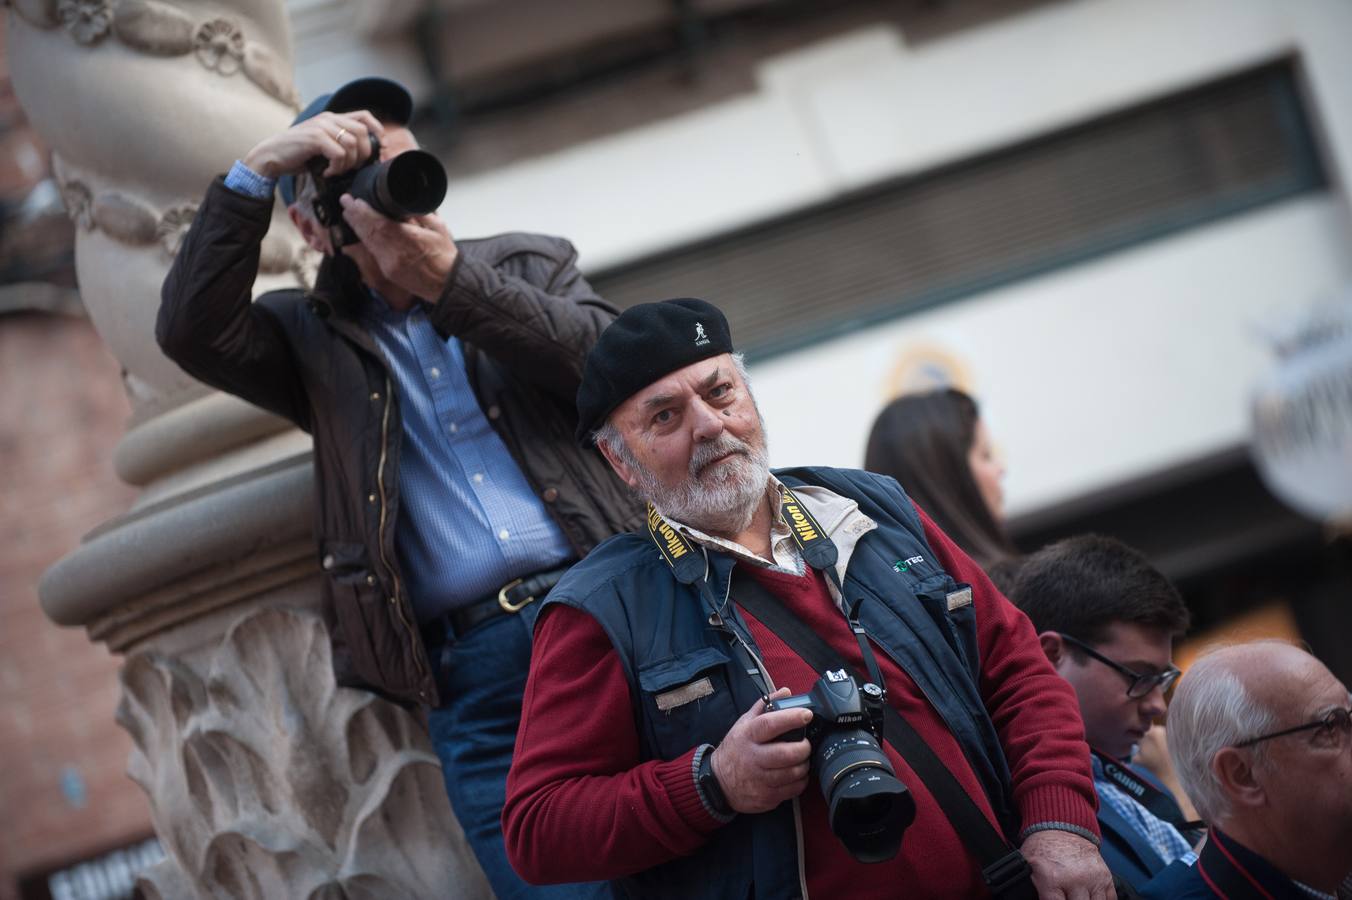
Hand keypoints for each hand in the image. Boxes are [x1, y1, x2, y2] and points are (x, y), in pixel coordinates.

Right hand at [242, 110, 384, 179]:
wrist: (271, 157)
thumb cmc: (298, 155)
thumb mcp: (323, 146)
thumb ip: (340, 144)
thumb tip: (364, 158)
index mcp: (332, 118)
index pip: (364, 116)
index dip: (378, 130)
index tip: (382, 147)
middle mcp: (328, 119)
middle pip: (362, 132)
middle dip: (364, 154)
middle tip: (354, 167)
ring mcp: (321, 127)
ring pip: (352, 144)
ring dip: (349, 163)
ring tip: (337, 171)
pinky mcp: (315, 138)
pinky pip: (339, 153)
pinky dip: (337, 166)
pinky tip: (328, 172)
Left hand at [339, 195, 458, 299]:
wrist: (448, 284)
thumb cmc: (445, 258)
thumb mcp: (438, 228)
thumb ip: (420, 215)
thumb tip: (404, 205)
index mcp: (409, 240)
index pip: (378, 223)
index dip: (362, 212)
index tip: (354, 201)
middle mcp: (395, 254)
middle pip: (368, 232)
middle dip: (355, 216)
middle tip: (346, 203)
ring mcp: (389, 264)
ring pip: (367, 242)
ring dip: (357, 227)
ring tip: (349, 214)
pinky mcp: (388, 271)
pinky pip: (372, 252)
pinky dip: (365, 240)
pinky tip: (362, 232)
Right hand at [709, 688, 812, 814]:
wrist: (718, 782)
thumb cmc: (735, 749)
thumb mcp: (744, 724)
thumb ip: (764, 706)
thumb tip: (785, 692)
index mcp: (748, 736)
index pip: (770, 724)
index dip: (791, 718)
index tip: (806, 714)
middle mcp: (753, 758)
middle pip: (786, 754)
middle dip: (803, 748)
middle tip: (806, 744)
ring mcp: (760, 780)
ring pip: (793, 773)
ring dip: (804, 765)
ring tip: (802, 759)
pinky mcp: (766, 797)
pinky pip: (793, 789)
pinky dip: (800, 781)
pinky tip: (796, 774)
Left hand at [1022, 829, 1114, 899]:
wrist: (1060, 826)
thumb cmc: (1043, 849)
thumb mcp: (1027, 867)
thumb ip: (1032, 888)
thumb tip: (1030, 895)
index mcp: (1052, 879)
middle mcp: (1075, 880)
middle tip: (1067, 898)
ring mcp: (1093, 879)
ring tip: (1077, 897)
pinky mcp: (1105, 876)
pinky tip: (1090, 898)